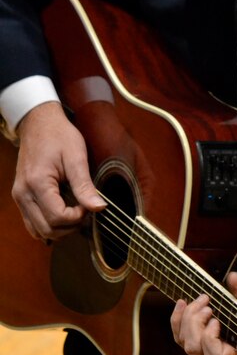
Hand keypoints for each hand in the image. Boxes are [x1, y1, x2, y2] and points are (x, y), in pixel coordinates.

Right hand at [12, 102, 104, 239]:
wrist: (38, 123)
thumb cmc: (58, 136)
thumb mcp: (76, 157)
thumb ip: (85, 186)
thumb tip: (99, 208)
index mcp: (37, 183)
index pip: (57, 217)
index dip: (78, 217)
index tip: (89, 204)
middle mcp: (23, 193)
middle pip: (47, 229)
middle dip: (70, 226)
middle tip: (84, 210)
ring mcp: (19, 197)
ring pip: (38, 231)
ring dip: (60, 229)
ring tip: (75, 212)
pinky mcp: (21, 197)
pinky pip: (33, 223)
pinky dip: (49, 224)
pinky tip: (64, 212)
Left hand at [170, 271, 236, 354]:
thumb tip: (233, 279)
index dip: (209, 339)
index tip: (216, 319)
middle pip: (194, 348)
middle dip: (194, 322)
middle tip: (206, 301)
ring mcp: (208, 353)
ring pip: (184, 342)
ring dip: (187, 318)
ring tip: (201, 300)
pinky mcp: (200, 344)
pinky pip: (180, 337)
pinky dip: (178, 319)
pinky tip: (183, 303)